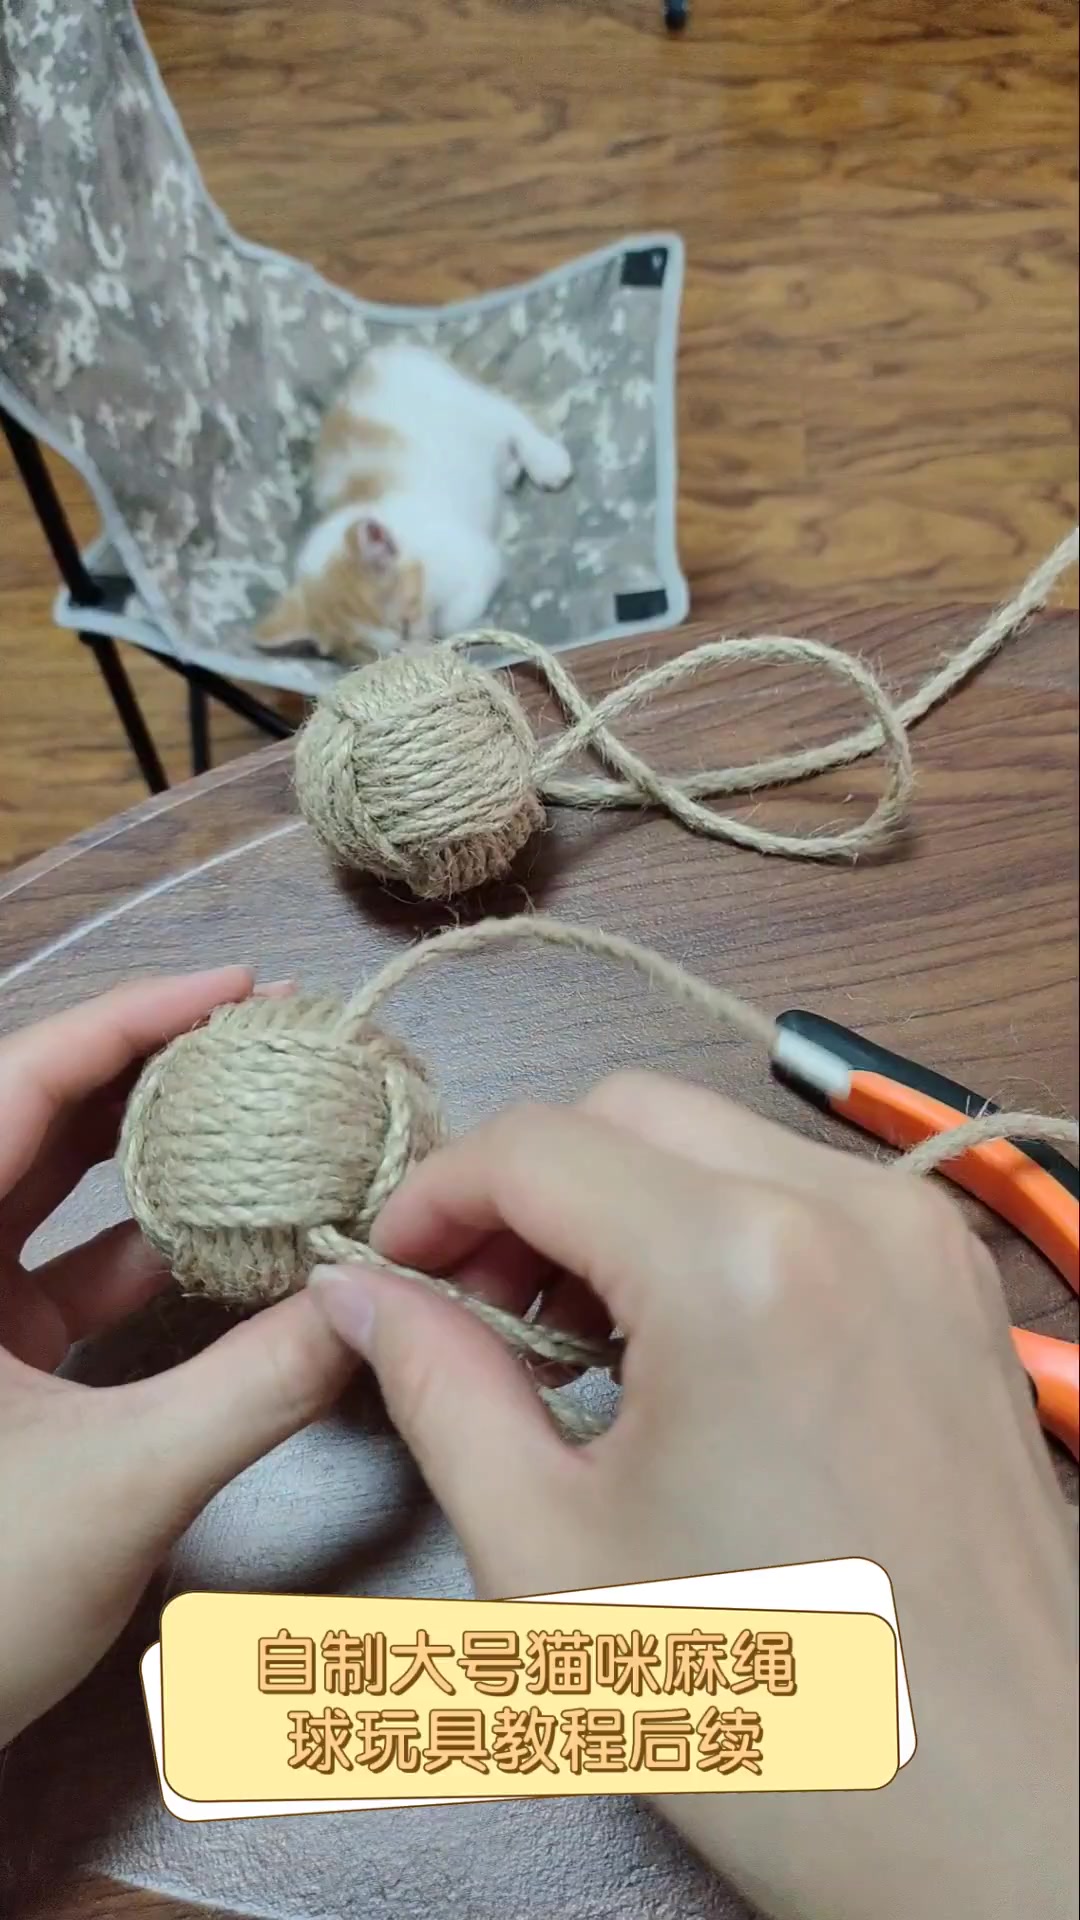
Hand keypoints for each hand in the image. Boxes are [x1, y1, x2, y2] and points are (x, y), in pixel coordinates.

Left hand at [0, 971, 354, 1749]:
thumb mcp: (122, 1484)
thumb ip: (257, 1385)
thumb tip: (377, 1307)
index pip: (21, 1082)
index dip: (133, 1018)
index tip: (244, 987)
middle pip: (41, 1120)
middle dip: (158, 1072)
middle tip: (274, 1041)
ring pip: (57, 1195)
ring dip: (158, 1158)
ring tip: (268, 1117)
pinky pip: (69, 1272)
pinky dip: (150, 1251)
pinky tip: (237, 1241)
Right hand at [310, 1073, 1077, 1919]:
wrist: (1002, 1818)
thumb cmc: (776, 1712)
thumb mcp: (552, 1554)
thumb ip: (439, 1388)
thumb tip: (358, 1292)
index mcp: (741, 1265)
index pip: (537, 1145)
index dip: (433, 1197)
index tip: (387, 1270)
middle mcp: (848, 1210)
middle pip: (630, 1111)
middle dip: (524, 1190)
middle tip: (468, 1306)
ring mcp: (921, 1236)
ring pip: (719, 1137)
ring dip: (618, 1202)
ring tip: (570, 1340)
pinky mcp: (955, 1280)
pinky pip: (802, 1191)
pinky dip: (712, 1226)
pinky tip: (676, 1345)